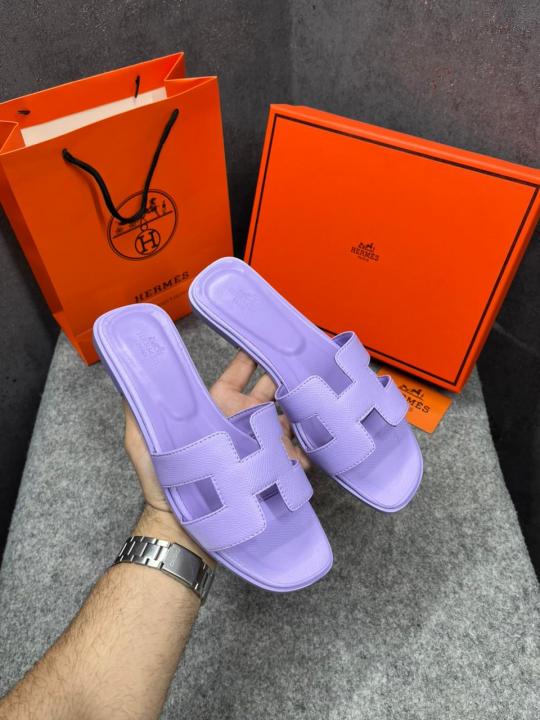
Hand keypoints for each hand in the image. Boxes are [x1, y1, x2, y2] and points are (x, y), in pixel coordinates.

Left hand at [123, 350, 308, 557]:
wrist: (182, 526)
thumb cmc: (161, 484)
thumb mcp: (143, 441)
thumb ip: (139, 407)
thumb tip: (129, 374)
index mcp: (217, 407)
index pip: (238, 372)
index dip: (251, 354)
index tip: (264, 337)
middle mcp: (240, 421)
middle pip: (270, 391)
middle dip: (285, 378)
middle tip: (300, 368)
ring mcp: (258, 444)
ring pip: (285, 420)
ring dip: (296, 417)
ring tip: (305, 414)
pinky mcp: (270, 468)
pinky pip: (292, 456)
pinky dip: (301, 454)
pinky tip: (303, 456)